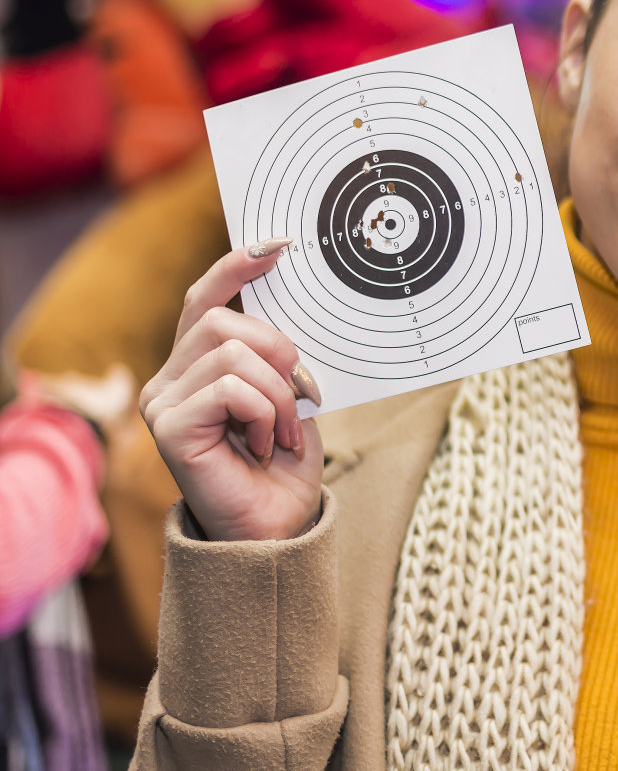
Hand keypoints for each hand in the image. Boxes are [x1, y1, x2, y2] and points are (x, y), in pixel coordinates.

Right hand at [138, 240, 323, 541]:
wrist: (277, 524)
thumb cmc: (283, 463)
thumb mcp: (291, 392)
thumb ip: (277, 353)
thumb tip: (288, 298)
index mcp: (197, 364)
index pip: (207, 298)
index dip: (238, 265)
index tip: (280, 245)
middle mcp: (170, 378)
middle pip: (224, 320)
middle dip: (279, 351)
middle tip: (301, 394)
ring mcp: (163, 402)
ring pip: (233, 353)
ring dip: (278, 393)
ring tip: (282, 431)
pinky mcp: (167, 426)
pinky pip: (231, 388)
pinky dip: (264, 413)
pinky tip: (263, 445)